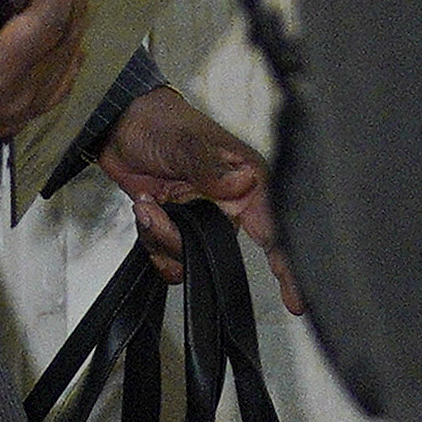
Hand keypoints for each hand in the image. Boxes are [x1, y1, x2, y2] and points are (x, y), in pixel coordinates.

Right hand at [0, 0, 91, 158]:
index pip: (49, 20)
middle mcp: (20, 99)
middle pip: (64, 41)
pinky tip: (69, 38)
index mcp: (2, 73)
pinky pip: (54, 88)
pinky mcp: (12, 121)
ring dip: (75, 23)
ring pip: (64, 64)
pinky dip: (66, 58)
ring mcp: (19, 115)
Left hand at [100, 86, 306, 308]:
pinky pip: (171, 257)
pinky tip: (145, 210)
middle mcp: (230, 205)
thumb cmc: (163, 122)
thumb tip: (241, 184)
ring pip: (190, 257)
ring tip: (147, 203)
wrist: (124, 125)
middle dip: (182, 241)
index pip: (275, 229)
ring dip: (161, 237)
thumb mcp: (187, 141)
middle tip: (156, 213)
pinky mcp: (179, 226)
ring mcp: (203, 218)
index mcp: (246, 182)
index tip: (297, 299)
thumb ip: (210, 166)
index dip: (288, 266)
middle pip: (220, 251)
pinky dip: (152, 242)